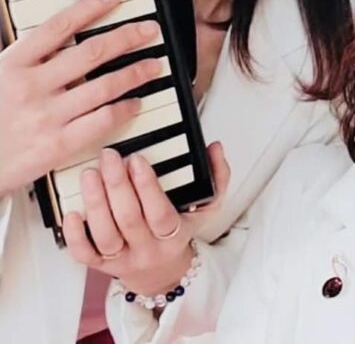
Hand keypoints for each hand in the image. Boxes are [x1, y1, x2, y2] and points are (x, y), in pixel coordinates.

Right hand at [0, 0, 165, 196]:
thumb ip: (24, 58)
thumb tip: (58, 33)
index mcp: (11, 64)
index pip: (59, 25)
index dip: (91, 7)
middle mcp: (30, 86)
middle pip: (91, 52)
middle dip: (126, 37)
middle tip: (149, 30)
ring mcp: (45, 116)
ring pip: (104, 86)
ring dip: (135, 73)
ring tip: (153, 66)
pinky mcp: (56, 145)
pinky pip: (102, 120)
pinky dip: (124, 109)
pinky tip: (135, 103)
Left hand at [64, 142, 230, 295]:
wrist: (162, 272)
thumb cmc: (181, 232)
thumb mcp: (207, 206)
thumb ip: (217, 176)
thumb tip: (214, 148)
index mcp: (174, 235)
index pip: (160, 212)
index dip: (147, 187)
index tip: (137, 159)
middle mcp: (147, 249)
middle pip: (129, 219)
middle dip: (116, 184)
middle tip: (109, 156)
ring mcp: (122, 258)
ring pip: (105, 234)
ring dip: (95, 202)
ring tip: (90, 173)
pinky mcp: (100, 265)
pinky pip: (84, 254)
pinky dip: (75, 235)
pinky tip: (72, 211)